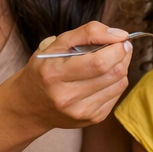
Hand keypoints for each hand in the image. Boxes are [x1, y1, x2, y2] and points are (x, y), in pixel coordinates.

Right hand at [9, 23, 132, 132]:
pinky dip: (116, 82)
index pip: (98, 62)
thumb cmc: (44, 70)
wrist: (30, 105)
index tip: (120, 38)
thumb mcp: (55, 45)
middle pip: (113, 73)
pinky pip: (117, 95)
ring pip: (119, 83)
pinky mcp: (92, 118)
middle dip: (123, 54)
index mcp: (54, 74)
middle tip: (120, 46)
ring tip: (112, 60)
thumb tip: (120, 34)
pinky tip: (104, 77)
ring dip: (122, 67)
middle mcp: (66, 96)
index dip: (116, 47)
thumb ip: (87, 33)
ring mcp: (80, 111)